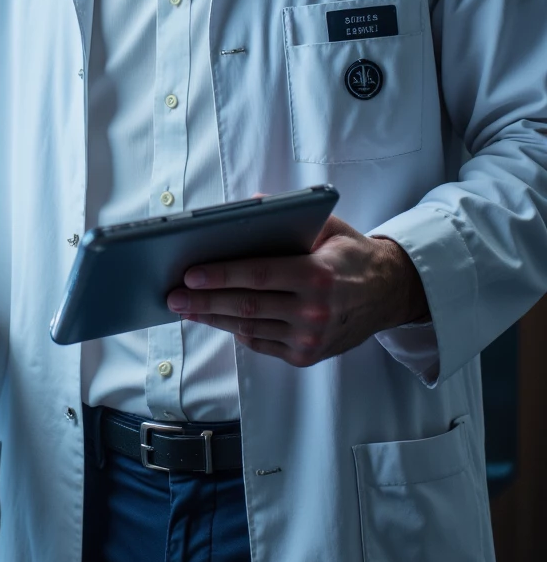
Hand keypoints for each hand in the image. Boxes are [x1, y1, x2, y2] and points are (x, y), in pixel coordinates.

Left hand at [165, 214, 429, 365]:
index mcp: (318, 275)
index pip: (259, 275)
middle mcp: (315, 311)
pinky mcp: (306, 356)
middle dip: (204, 302)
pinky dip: (236, 331)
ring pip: (249, 328)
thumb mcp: (329, 226)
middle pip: (246, 306)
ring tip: (186, 308)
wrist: (389, 294)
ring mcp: (310, 338)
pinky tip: (216, 319)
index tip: (189, 275)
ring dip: (213, 318)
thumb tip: (248, 204)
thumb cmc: (351, 255)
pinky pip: (261, 343)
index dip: (221, 275)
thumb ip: (290, 214)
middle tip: (172, 296)